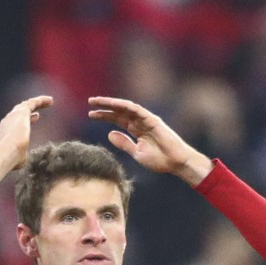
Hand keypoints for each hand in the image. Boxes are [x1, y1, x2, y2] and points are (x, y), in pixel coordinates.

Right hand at [0, 95, 53, 181]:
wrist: (8, 151)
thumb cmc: (12, 159)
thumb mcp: (19, 160)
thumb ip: (22, 158)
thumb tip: (24, 161)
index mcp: (5, 134)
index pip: (16, 124)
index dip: (26, 121)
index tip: (35, 118)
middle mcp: (8, 122)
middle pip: (19, 114)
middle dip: (28, 112)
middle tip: (38, 113)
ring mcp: (14, 116)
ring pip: (26, 106)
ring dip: (37, 103)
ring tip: (48, 101)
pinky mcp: (22, 112)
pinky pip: (33, 103)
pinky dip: (41, 101)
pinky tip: (51, 101)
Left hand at [88, 96, 212, 185]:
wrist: (175, 163)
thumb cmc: (160, 160)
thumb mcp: (136, 153)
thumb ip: (124, 143)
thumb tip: (109, 134)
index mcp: (136, 130)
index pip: (117, 119)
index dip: (105, 116)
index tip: (91, 114)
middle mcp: (140, 122)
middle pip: (119, 111)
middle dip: (105, 107)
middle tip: (90, 102)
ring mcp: (146, 120)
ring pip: (126, 108)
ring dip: (111, 103)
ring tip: (96, 101)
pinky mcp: (152, 120)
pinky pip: (136, 109)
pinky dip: (124, 105)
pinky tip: (113, 103)